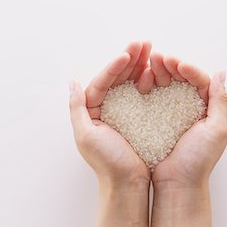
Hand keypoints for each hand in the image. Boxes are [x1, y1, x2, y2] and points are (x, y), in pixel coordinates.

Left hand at [69, 42, 153, 191]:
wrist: (128, 184)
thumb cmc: (107, 163)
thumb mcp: (86, 135)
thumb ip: (77, 107)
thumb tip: (72, 82)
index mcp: (92, 110)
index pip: (102, 81)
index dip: (114, 66)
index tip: (127, 54)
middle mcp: (107, 108)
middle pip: (117, 77)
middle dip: (130, 59)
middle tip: (144, 43)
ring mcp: (124, 111)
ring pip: (130, 82)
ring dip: (140, 65)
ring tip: (152, 50)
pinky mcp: (139, 117)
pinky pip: (142, 94)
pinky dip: (147, 80)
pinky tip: (155, 70)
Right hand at [149, 53, 226, 189]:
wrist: (176, 184)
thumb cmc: (198, 160)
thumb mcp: (216, 130)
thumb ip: (219, 101)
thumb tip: (221, 73)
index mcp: (207, 108)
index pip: (199, 80)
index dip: (188, 69)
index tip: (177, 63)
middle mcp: (190, 108)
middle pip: (181, 79)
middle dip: (170, 66)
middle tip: (158, 57)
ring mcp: (172, 113)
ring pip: (166, 85)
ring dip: (158, 72)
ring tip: (149, 64)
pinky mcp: (156, 120)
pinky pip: (152, 98)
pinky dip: (148, 86)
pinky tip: (142, 80)